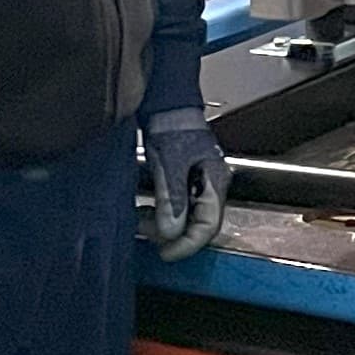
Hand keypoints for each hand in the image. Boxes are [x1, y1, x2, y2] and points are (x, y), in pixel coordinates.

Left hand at [147, 108, 230, 258]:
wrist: (166, 102)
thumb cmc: (172, 126)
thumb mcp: (169, 165)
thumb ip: (171, 200)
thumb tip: (171, 231)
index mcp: (214, 182)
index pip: (208, 226)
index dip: (187, 244)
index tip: (165, 253)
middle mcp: (209, 185)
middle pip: (197, 224)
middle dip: (171, 233)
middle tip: (146, 233)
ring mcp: (196, 182)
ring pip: (183, 216)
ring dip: (162, 224)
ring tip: (140, 220)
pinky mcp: (182, 179)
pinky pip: (174, 205)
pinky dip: (159, 212)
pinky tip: (143, 210)